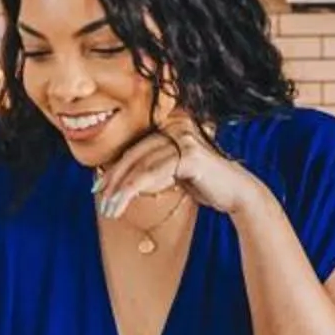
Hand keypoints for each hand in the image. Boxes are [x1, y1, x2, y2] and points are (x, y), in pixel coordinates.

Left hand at [95, 119, 263, 220]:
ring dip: (120, 190)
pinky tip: (124, 204)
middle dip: (113, 179)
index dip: (114, 168)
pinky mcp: (190, 155)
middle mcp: (176, 125)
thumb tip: (118, 178)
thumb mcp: (173, 172)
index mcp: (171, 125)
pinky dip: (134, 190)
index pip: (135, 147)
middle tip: (100, 199)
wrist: (236, 193)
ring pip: (141, 165)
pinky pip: (154, 173)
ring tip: (110, 209)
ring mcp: (184, 138)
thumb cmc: (204, 183)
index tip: (98, 187)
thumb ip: (152, 167)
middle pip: (134, 153)